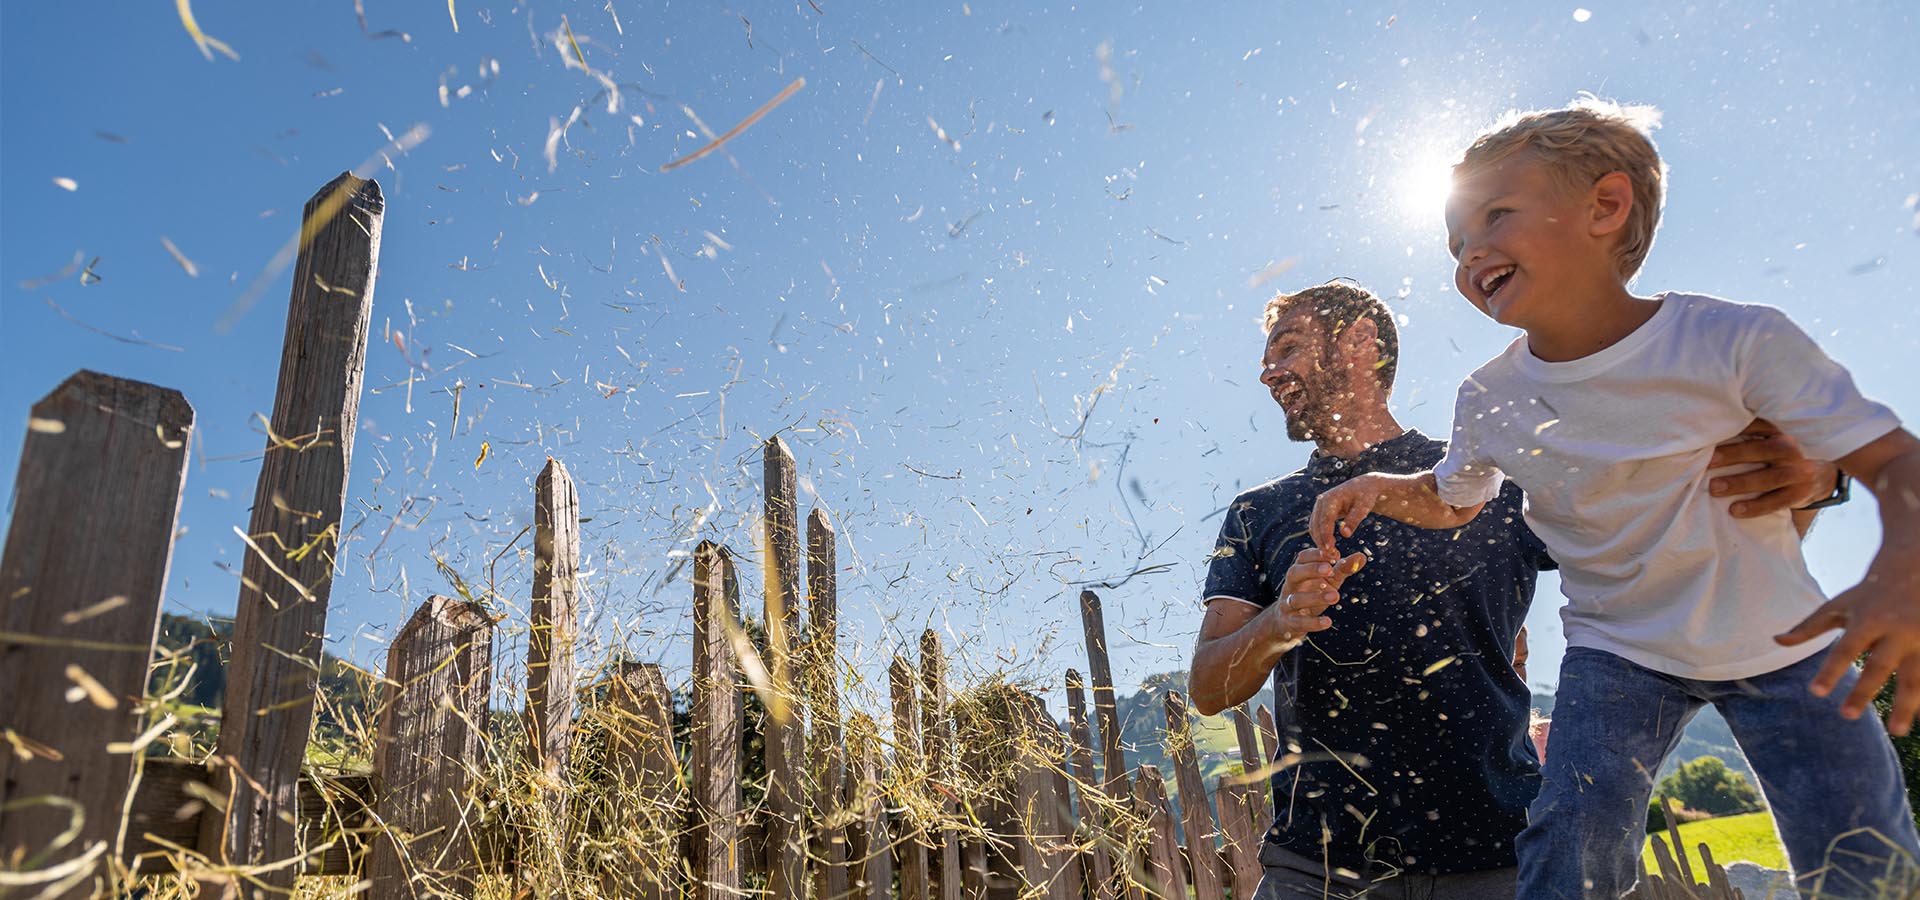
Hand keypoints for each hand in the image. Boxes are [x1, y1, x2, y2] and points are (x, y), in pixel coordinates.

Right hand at [1271, 547, 1366, 641]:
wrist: (1289, 621)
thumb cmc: (1312, 594)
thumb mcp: (1329, 581)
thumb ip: (1343, 569)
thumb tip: (1362, 556)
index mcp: (1299, 571)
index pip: (1302, 558)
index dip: (1316, 554)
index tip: (1333, 553)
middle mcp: (1290, 585)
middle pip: (1294, 573)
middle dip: (1311, 570)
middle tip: (1329, 569)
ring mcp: (1287, 604)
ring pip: (1296, 599)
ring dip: (1315, 597)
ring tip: (1335, 596)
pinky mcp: (1289, 622)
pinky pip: (1299, 622)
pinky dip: (1313, 622)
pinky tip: (1328, 621)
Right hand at [1308, 474, 1383, 558]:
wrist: (1364, 486)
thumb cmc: (1366, 496)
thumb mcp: (1363, 507)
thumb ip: (1354, 520)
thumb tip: (1345, 535)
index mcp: (1330, 499)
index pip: (1324, 521)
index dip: (1326, 536)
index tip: (1330, 551)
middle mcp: (1321, 502)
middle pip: (1316, 526)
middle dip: (1321, 543)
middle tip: (1331, 558)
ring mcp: (1319, 507)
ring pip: (1314, 528)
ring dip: (1320, 542)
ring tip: (1331, 556)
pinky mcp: (1321, 512)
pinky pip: (1317, 528)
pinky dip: (1321, 539)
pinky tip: (1330, 549)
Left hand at [1708, 419, 1833, 515]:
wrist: (1818, 478)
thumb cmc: (1778, 460)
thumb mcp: (1769, 444)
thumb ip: (1747, 439)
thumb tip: (1706, 438)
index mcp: (1778, 434)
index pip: (1758, 426)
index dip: (1737, 428)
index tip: (1711, 432)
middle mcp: (1789, 450)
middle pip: (1762, 450)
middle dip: (1734, 455)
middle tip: (1708, 462)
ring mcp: (1798, 472)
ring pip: (1769, 478)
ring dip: (1740, 483)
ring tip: (1715, 488)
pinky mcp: (1799, 494)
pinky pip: (1777, 502)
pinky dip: (1756, 507)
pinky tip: (1735, 510)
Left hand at [1776, 567, 1919, 734]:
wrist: (1916, 567)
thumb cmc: (1869, 593)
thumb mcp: (1838, 606)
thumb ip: (1809, 627)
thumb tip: (1775, 641)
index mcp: (1867, 620)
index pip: (1844, 649)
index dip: (1830, 671)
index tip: (1815, 693)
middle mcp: (1895, 631)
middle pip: (1878, 666)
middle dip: (1863, 692)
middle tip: (1846, 716)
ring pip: (1914, 677)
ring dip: (1906, 706)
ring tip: (1896, 731)